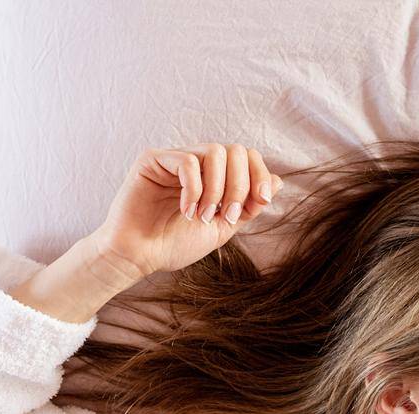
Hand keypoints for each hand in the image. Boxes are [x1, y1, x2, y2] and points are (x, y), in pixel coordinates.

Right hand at [90, 142, 282, 280]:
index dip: (259, 175)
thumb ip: (248, 206)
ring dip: (217, 189)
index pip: (246, 156)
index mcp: (212, 176)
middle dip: (240, 186)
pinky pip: (188, 162)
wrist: (139, 257)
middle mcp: (195, 163)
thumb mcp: (222, 228)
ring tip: (203, 216)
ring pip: (214, 152)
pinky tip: (186, 211)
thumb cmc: (174, 245)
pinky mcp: (153, 159)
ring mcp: (174, 158)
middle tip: (228, 216)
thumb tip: (278, 181)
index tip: (261, 203)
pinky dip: (194, 190)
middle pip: (235, 150)